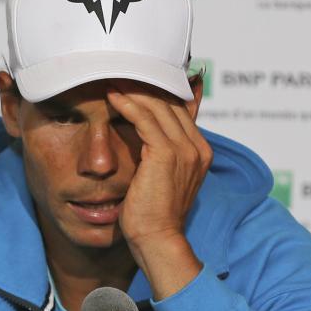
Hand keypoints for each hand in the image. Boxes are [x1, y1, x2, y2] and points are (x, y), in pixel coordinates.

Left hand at [106, 80, 212, 297]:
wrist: (158, 241)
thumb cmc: (153, 216)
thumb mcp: (159, 180)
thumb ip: (158, 155)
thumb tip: (146, 140)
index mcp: (199, 152)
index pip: (179, 110)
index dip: (156, 93)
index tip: (134, 78)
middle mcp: (196, 147)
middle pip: (170, 102)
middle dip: (144, 84)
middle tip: (120, 69)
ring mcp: (184, 149)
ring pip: (157, 105)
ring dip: (133, 88)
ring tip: (112, 75)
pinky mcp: (165, 154)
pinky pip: (144, 118)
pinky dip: (127, 104)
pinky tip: (111, 95)